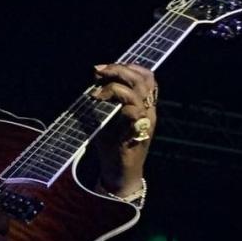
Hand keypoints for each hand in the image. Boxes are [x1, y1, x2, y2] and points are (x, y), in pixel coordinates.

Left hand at [92, 62, 157, 193]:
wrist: (119, 174)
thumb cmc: (112, 145)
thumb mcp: (106, 118)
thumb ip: (105, 101)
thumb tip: (93, 82)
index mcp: (143, 104)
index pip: (146, 76)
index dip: (127, 66)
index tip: (103, 68)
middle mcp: (148, 111)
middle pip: (144, 79)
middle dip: (119, 70)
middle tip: (98, 72)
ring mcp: (146, 122)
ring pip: (139, 93)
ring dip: (115, 87)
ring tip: (97, 93)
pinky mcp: (139, 134)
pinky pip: (135, 114)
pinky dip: (119, 106)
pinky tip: (102, 106)